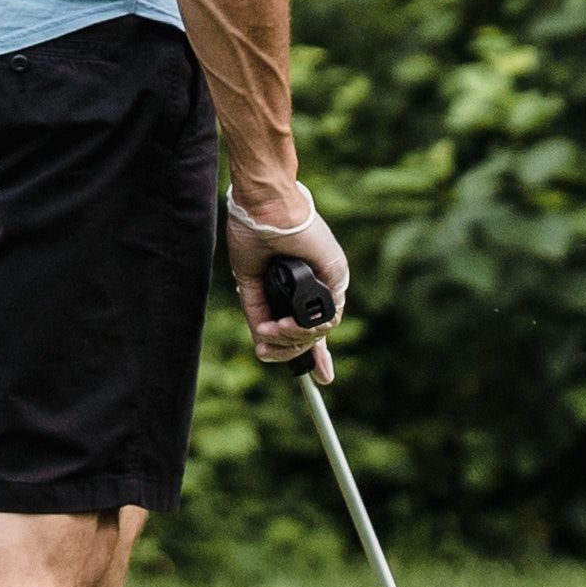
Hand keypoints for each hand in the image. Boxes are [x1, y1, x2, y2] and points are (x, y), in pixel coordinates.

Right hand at [224, 177, 350, 366]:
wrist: (262, 209)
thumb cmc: (252, 235)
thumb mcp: (250, 284)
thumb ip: (258, 314)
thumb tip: (264, 345)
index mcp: (298, 289)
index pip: (312, 329)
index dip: (316, 356)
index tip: (321, 377)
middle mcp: (317, 289)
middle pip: (312, 337)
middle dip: (289, 350)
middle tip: (267, 346)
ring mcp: (328, 284)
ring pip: (319, 333)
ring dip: (292, 340)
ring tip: (272, 330)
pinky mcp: (335, 276)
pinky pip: (327, 319)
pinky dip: (303, 328)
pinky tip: (283, 325)